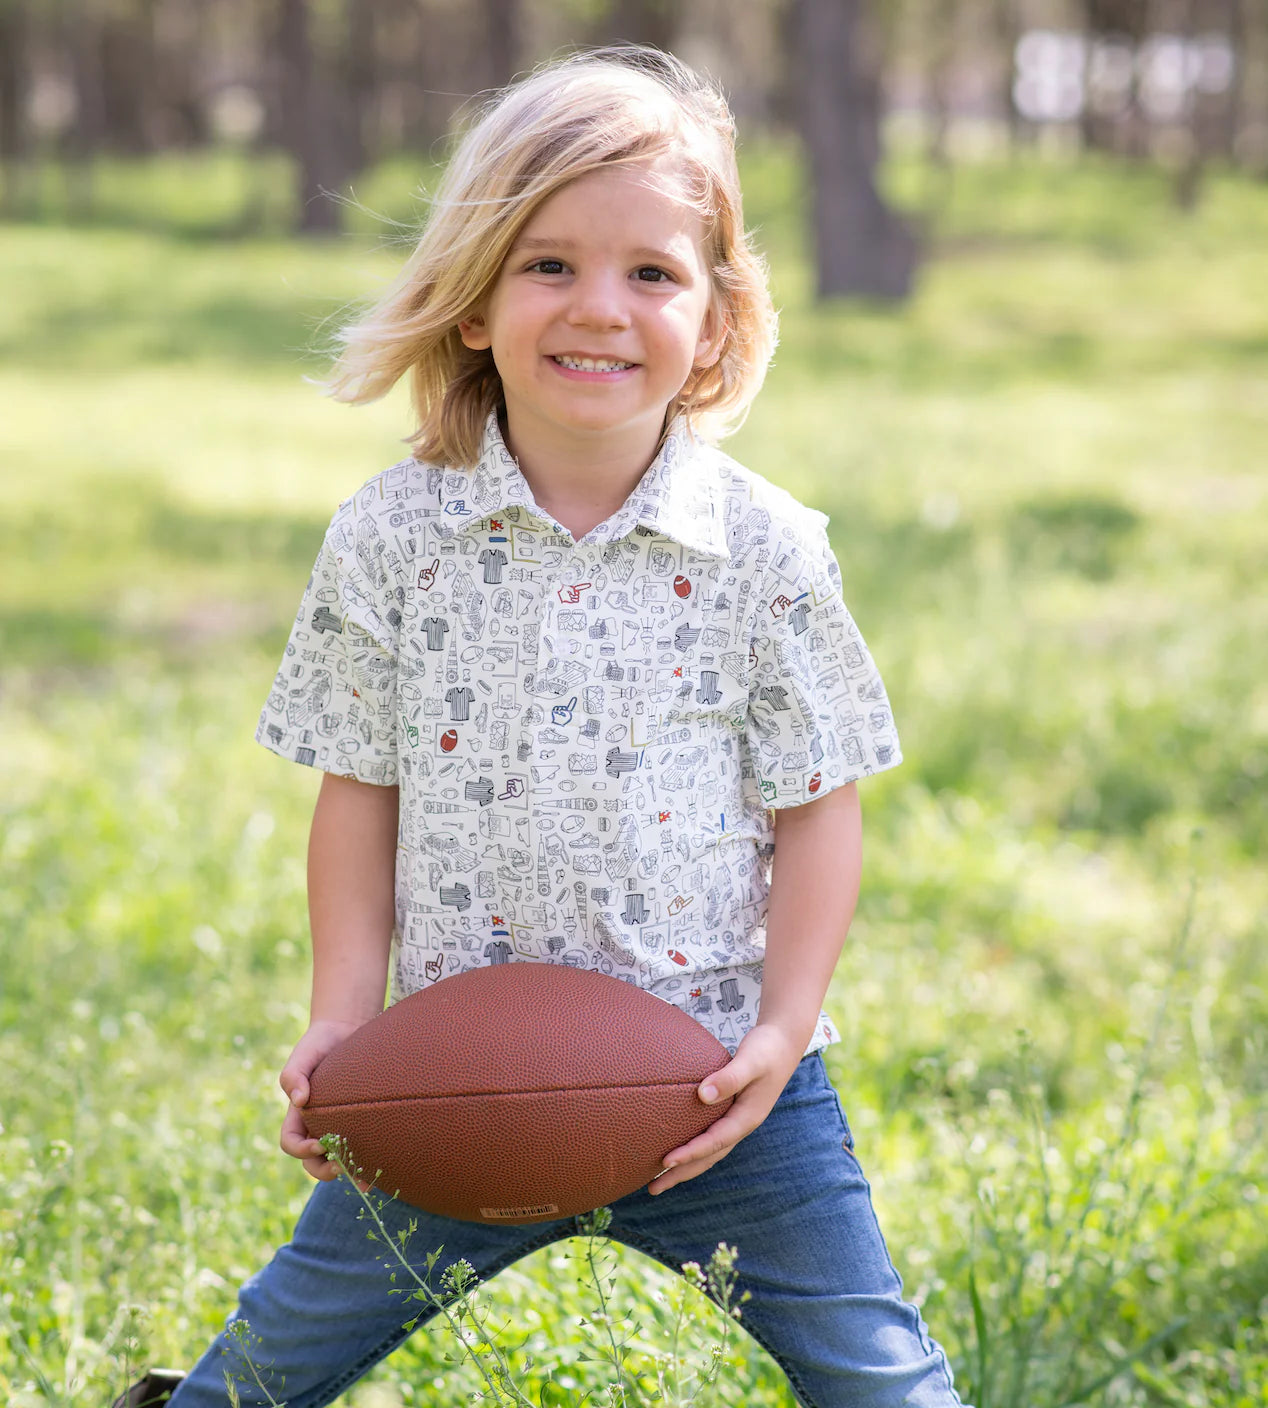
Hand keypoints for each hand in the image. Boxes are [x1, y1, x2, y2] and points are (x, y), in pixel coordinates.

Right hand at [279, 1019, 366, 1182]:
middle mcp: (316, 1125)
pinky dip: (369, 1159)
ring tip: (365, 1180)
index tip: (317, 1145)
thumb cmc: (319, 1043)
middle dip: (323, 1170)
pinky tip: (384, 1166)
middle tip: (339, 1168)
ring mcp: (338, 1125)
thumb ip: (294, 1074)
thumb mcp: (302, 1053)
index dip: (300, 1149)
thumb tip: (299, 1099)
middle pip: (312, 1161)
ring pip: (338, 1158)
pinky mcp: (360, 1121)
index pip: (290, 1141)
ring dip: (349, 1172)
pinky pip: (362, 1145)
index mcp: (299, 1114)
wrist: (346, 1030)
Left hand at [648, 1024, 804, 1195]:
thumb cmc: (766, 1049)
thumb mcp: (750, 1061)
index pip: (714, 1142)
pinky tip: (676, 1148)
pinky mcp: (731, 1112)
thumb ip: (729, 1077)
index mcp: (747, 1118)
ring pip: (708, 1151)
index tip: (665, 1161)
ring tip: (658, 1178)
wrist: (784, 1042)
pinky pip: (708, 1136)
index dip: (690, 1153)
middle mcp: (741, 1125)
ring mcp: (736, 1120)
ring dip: (685, 1166)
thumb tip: (703, 1095)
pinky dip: (692, 1148)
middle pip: (709, 1157)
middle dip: (681, 1173)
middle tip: (652, 1189)